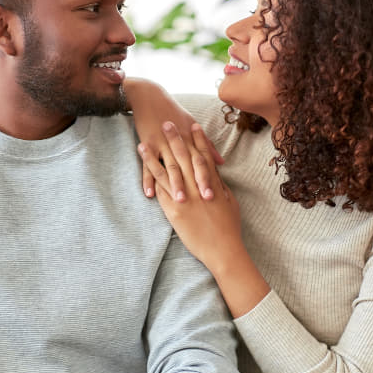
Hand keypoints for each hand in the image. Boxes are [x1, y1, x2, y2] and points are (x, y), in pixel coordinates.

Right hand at [125, 78, 222, 200]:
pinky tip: (149, 194)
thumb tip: (222, 162)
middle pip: (188, 166)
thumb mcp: (191, 125)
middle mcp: (177, 143)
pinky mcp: (147, 144)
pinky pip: (147, 166)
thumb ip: (206, 146)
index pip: (201, 161)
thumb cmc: (173, 112)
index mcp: (190, 139)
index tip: (215, 193)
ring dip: (174, 185)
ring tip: (180, 200)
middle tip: (203, 201)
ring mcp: (161, 144)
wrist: (149, 97)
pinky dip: (147, 180)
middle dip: (195, 183)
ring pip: (169, 167)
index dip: (209, 176)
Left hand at [138, 122, 242, 268]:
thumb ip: (219, 185)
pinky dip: (151, 176)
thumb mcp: (229, 201)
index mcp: (212, 183)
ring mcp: (184, 198)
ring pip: (166, 170)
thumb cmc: (229, 227)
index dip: (198, 140)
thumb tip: (214, 172)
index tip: (192, 125)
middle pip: (183, 157)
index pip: (203, 156)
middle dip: (175, 139)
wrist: (222, 250)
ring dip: (154, 155)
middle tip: (167, 122)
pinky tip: (143, 167)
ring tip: (144, 141)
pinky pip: (160, 189)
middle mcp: (197, 187)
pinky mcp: (174, 210)